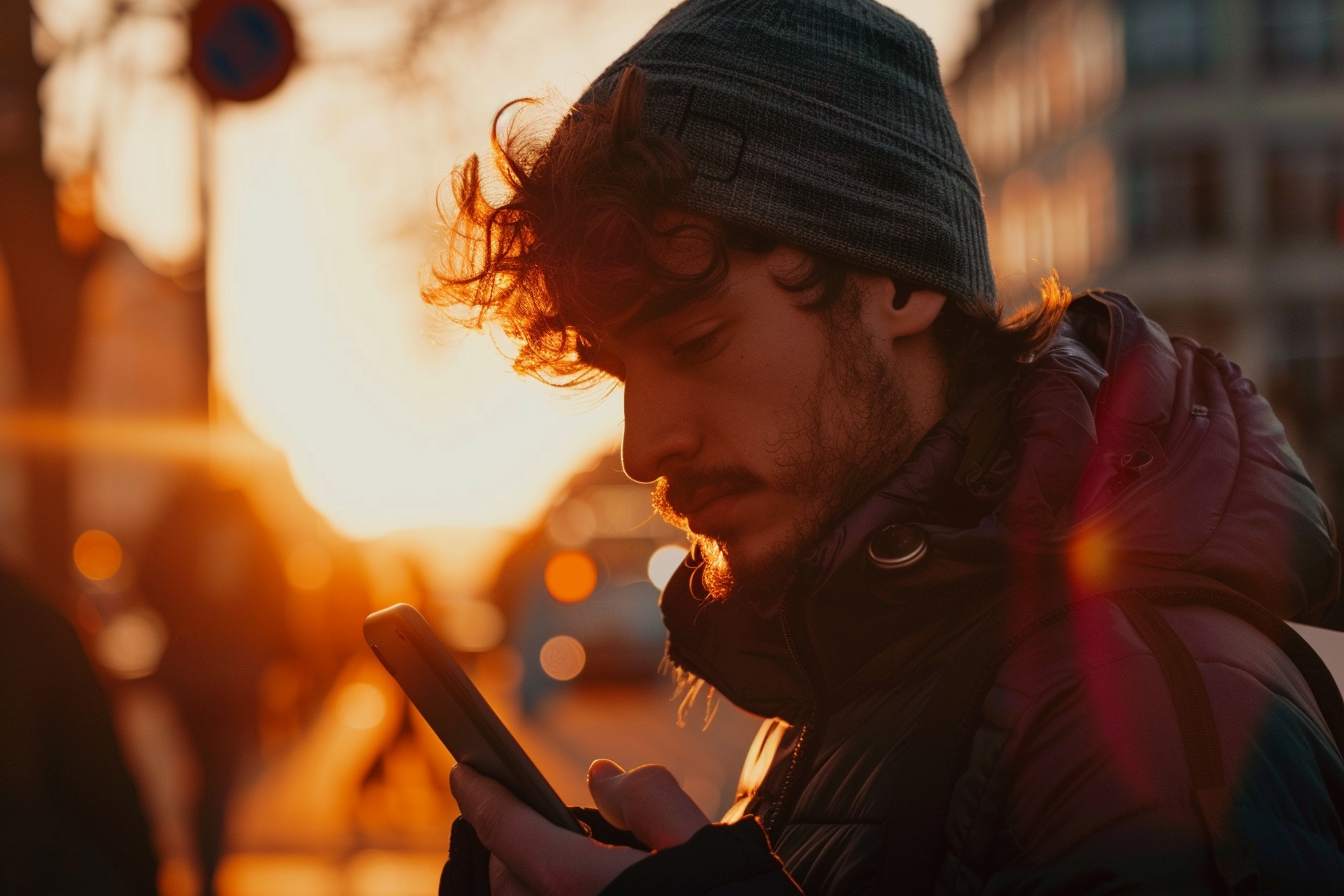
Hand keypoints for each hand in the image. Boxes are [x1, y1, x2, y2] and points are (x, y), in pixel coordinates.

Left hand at [449, 759, 710, 895]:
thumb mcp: (698, 837)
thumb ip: (644, 795)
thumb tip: (599, 775)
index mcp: (580, 885)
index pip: (506, 832)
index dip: (480, 796)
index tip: (464, 773)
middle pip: (508, 882)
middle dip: (508, 848)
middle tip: (525, 818)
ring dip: (530, 881)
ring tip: (558, 856)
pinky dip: (555, 895)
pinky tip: (588, 885)